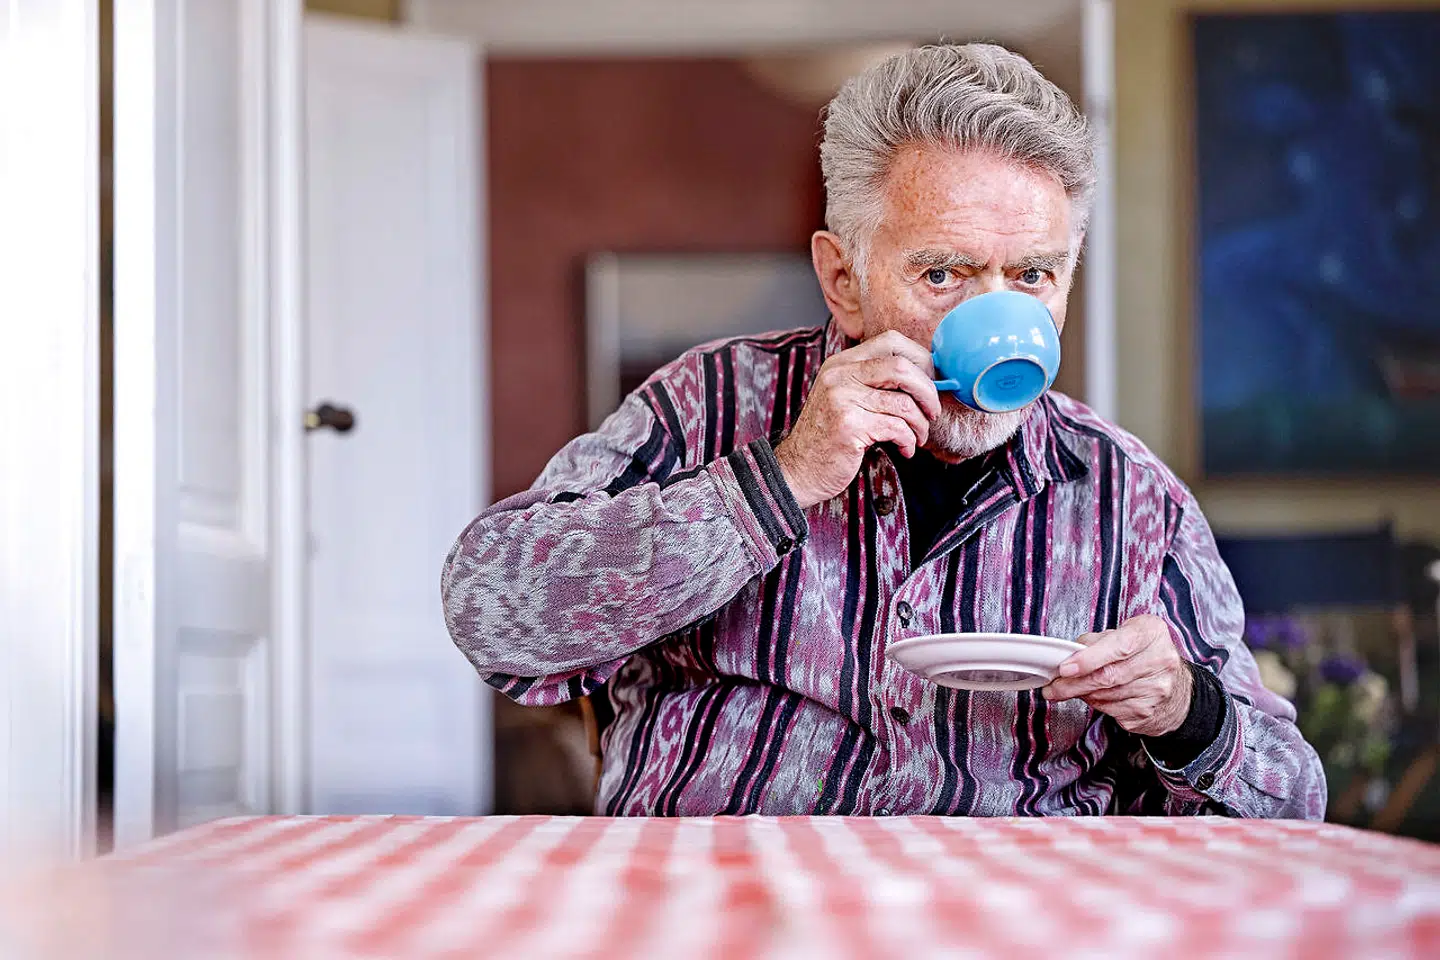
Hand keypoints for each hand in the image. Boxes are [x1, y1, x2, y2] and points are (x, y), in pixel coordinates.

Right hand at [773, 330, 940, 509]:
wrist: (799, 470)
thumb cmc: (829, 437)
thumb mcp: (846, 397)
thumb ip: (874, 382)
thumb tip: (926, 376)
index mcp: (842, 363)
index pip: (891, 341)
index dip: (920, 359)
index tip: (931, 381)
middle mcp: (840, 375)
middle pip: (902, 367)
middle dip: (928, 391)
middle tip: (933, 411)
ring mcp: (842, 399)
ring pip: (904, 402)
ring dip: (921, 423)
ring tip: (918, 437)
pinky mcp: (848, 425)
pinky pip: (896, 428)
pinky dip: (909, 440)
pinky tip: (905, 449)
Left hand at [1041, 614, 1192, 736]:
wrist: (1178, 689)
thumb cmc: (1144, 655)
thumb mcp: (1125, 634)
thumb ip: (1097, 641)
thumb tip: (1068, 654)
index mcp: (1151, 633)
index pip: (1118, 647)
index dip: (1088, 659)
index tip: (1065, 668)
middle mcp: (1160, 661)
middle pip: (1108, 676)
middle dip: (1073, 683)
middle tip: (1053, 686)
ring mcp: (1157, 690)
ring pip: (1106, 696)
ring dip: (1081, 694)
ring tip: (1067, 690)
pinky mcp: (1149, 712)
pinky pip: (1111, 710)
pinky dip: (1095, 704)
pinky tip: (1092, 696)